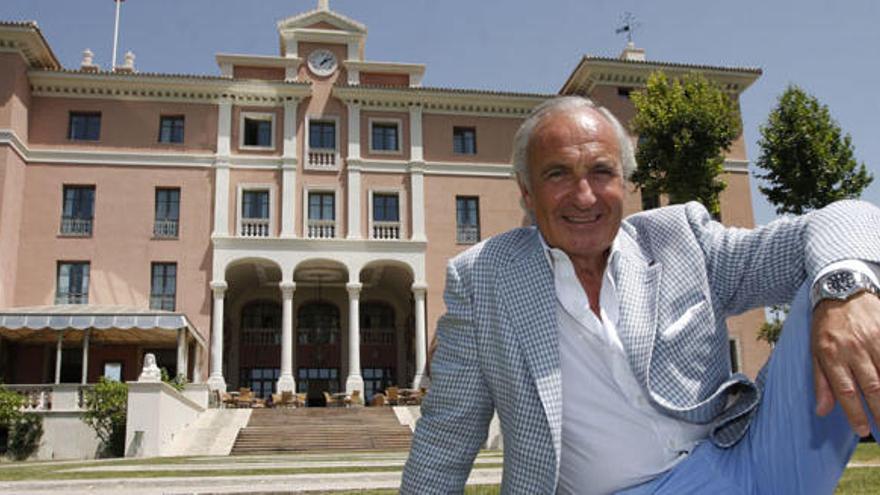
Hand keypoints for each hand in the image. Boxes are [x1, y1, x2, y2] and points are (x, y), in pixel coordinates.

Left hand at [812, 292, 879, 435]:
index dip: (855, 413)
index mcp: (831, 354)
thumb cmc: (827, 325)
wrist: (842, 289)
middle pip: (872, 386)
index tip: (862, 430)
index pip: (845, 390)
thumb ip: (821, 382)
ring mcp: (873, 339)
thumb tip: (822, 410)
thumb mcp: (816, 351)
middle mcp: (853, 348)